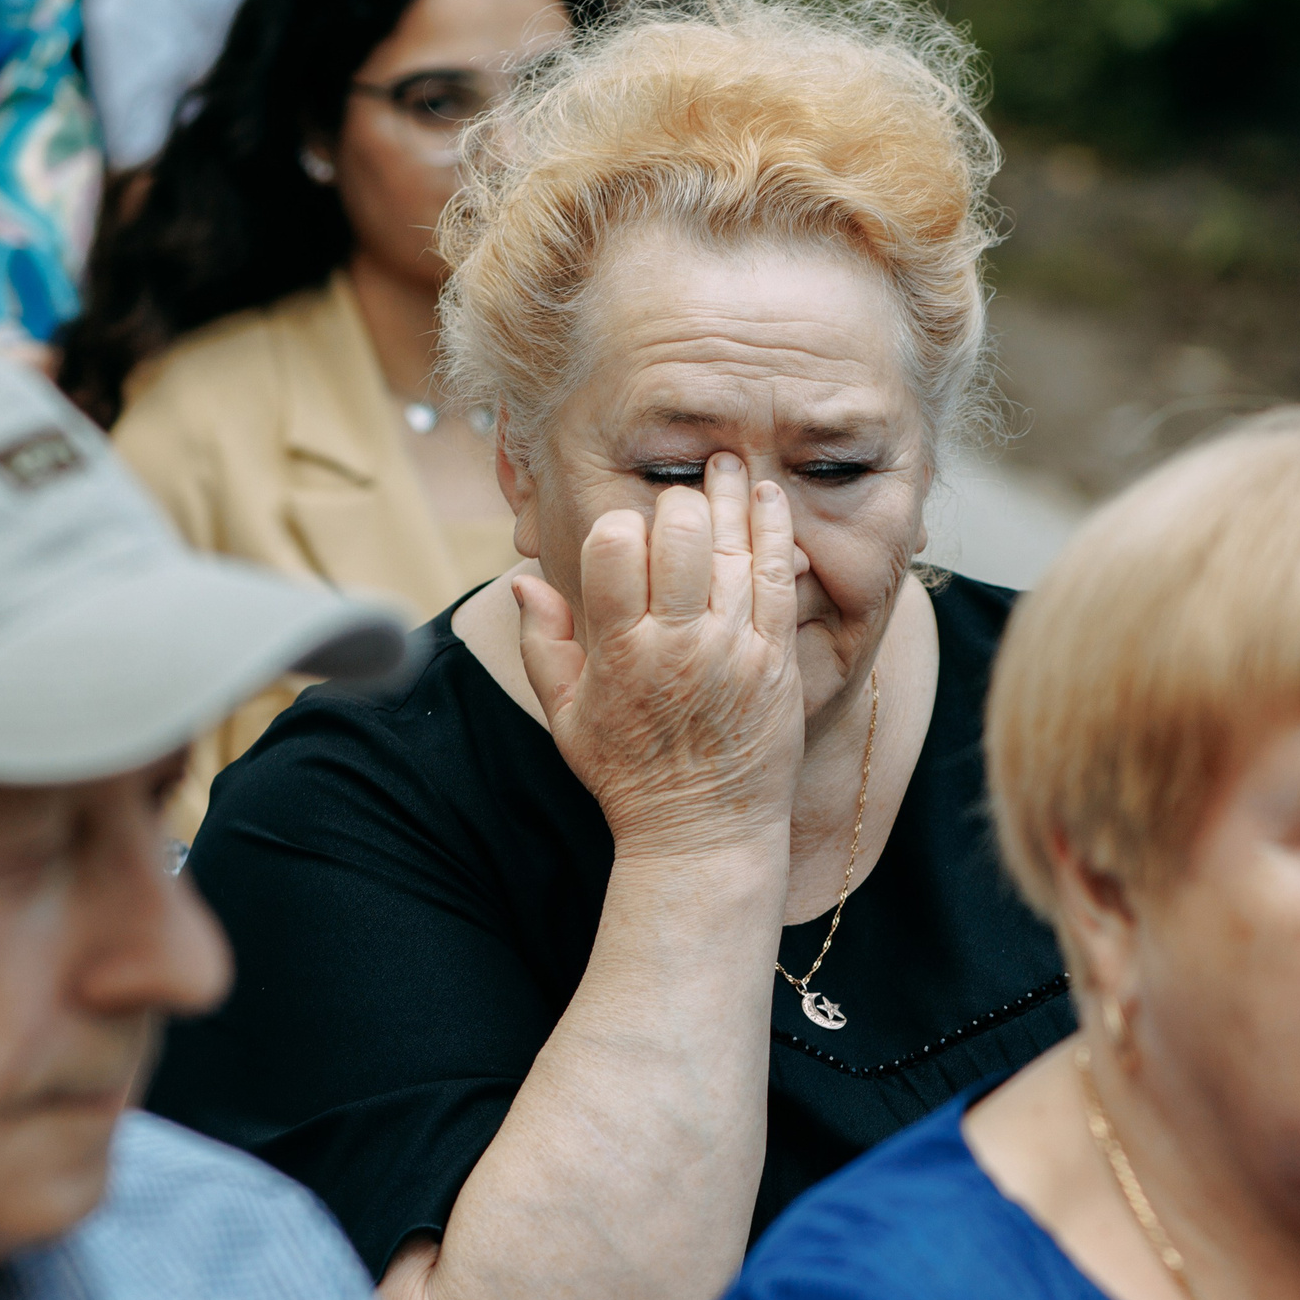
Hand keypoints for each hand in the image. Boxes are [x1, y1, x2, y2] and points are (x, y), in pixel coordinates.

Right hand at [513, 453, 804, 859]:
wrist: (704, 835)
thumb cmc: (629, 776)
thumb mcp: (566, 717)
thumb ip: (543, 644)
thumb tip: (522, 579)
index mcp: (619, 654)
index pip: (613, 551)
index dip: (617, 525)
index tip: (623, 528)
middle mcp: (678, 645)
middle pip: (679, 536)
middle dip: (677, 503)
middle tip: (679, 498)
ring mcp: (733, 649)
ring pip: (734, 547)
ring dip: (732, 495)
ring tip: (728, 465)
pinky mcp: (776, 658)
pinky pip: (777, 578)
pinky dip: (774, 530)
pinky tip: (769, 498)